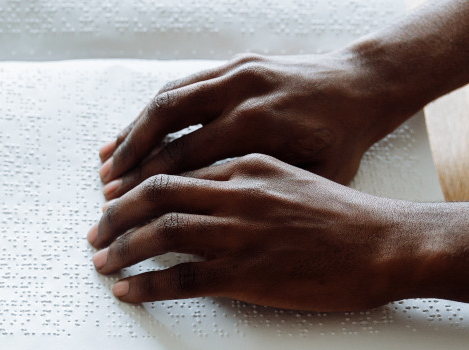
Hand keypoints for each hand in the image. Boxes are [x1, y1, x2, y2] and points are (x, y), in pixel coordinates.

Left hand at [88, 154, 428, 310]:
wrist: (386, 243)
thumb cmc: (341, 215)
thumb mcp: (289, 178)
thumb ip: (243, 180)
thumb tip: (202, 192)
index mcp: (246, 165)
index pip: (173, 166)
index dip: (135, 183)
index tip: (113, 197)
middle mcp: (237, 193)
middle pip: (157, 193)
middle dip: (116, 213)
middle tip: (96, 231)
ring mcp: (241, 233)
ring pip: (162, 233)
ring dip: (123, 248)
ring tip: (102, 261)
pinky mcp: (248, 274)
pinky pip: (182, 278)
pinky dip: (148, 284)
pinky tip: (128, 290)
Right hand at [98, 52, 419, 199]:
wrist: (363, 85)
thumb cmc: (342, 141)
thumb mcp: (313, 176)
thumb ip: (260, 192)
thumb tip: (210, 221)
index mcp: (260, 125)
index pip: (187, 158)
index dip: (149, 186)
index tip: (124, 209)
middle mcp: (241, 92)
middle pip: (167, 123)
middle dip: (129, 158)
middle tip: (104, 190)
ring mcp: (236, 72)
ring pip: (168, 99)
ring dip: (133, 131)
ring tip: (106, 162)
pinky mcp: (234, 63)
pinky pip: (183, 85)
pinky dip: (154, 111)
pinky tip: (136, 131)